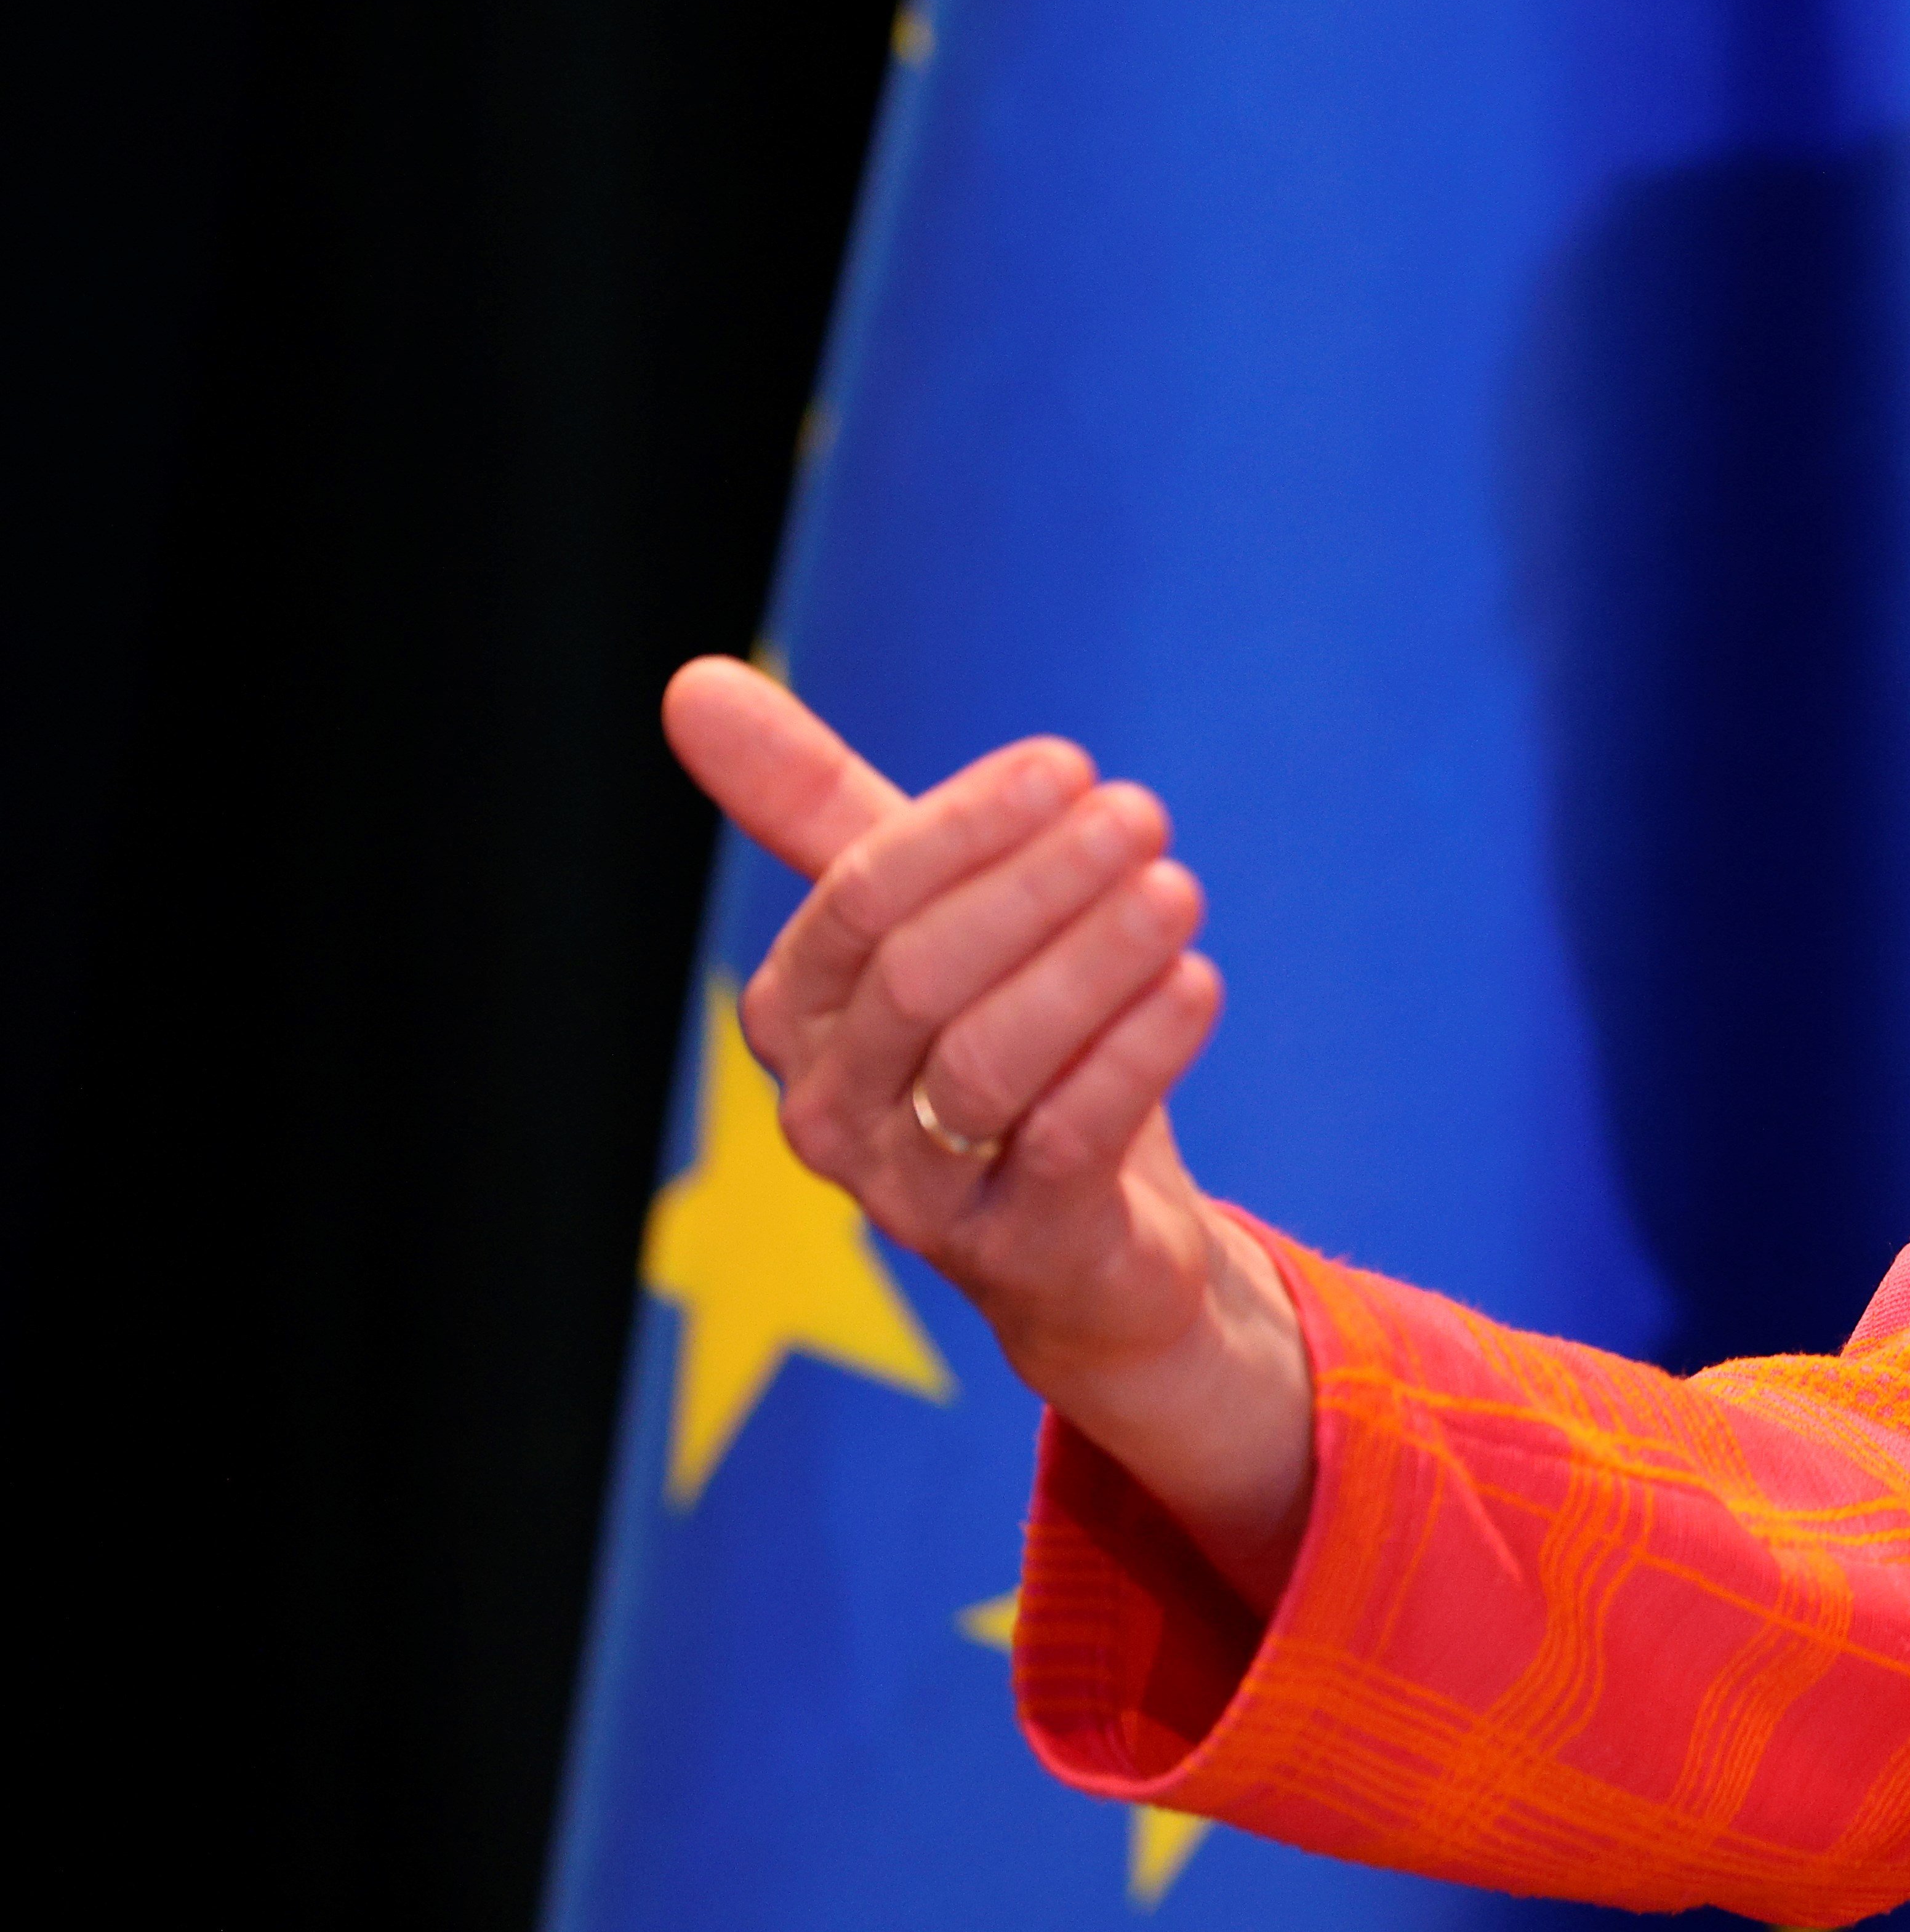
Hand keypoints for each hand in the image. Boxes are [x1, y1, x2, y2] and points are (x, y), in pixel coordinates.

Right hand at [664, 656, 1315, 1601]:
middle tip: (1141, 811)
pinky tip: (1195, 985)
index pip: (860, 900)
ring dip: (1095, 962)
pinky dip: (1135, 1055)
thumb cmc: (987, 1038)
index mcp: (793, 1012)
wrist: (1085, 1238)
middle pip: (923, 977)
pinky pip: (1067, 1143)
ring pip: (991, 1062)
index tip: (1068, 764)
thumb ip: (812, 805)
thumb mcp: (913, 917)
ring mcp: (913, 1195)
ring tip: (1177, 889)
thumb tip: (691, 680)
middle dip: (1038, 884)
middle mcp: (829, 1109)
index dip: (965, 825)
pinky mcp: (1016, 1250)